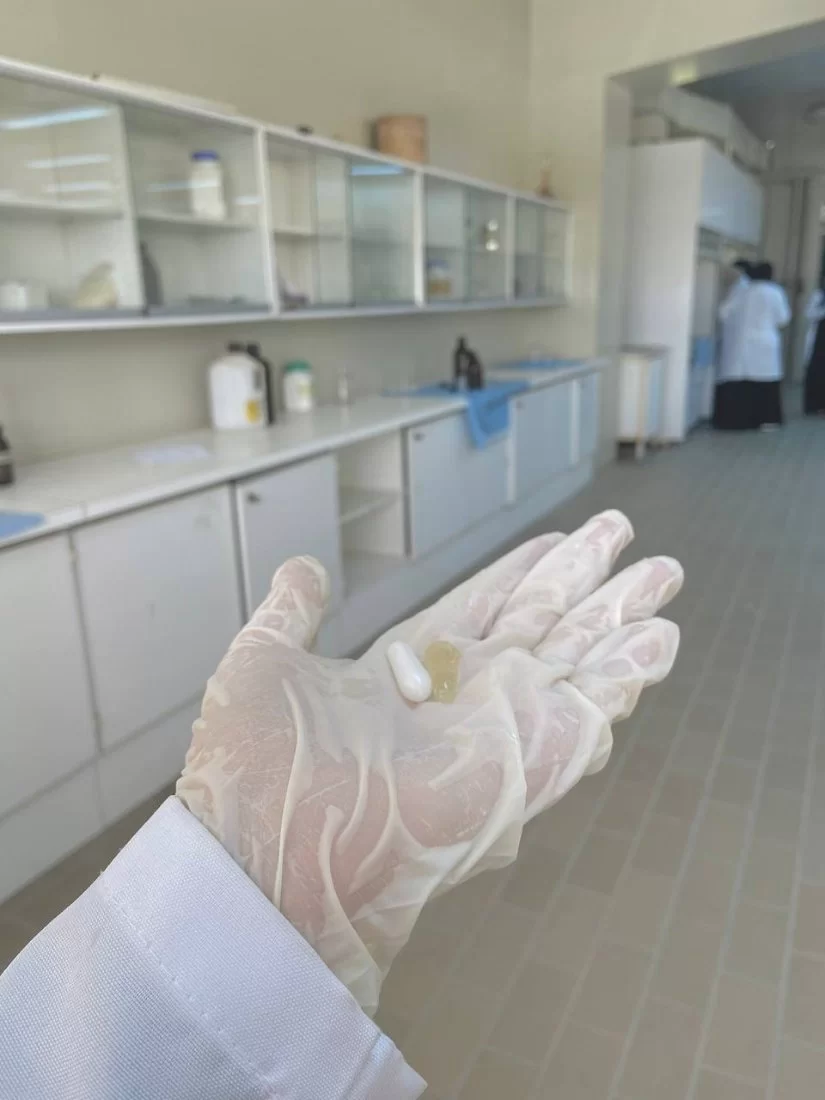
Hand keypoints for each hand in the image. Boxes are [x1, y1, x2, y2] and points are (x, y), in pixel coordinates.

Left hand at [177, 511, 681, 1013]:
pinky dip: (629, 672)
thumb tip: (305, 567)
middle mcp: (463, 694)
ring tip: (664, 573)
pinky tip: (661, 638)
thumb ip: (291, 612)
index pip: (481, 605)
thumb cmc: (256, 766)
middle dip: (586, 577)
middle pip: (540, 621)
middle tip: (626, 531)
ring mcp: (502, 726)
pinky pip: (592, 710)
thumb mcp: (263, 664)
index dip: (520, 570)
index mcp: (409, 668)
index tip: (556, 537)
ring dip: (622, 616)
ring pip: (577, 656)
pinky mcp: (532, 760)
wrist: (273, 856)